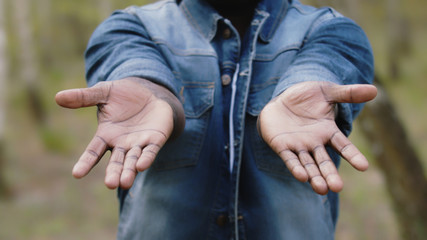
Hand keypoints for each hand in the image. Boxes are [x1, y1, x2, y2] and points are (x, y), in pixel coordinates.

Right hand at [55, 78, 183, 188]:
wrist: (151, 92)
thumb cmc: (124, 94)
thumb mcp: (103, 92)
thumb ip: (83, 97)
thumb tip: (57, 97)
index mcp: (106, 135)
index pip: (93, 152)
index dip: (85, 163)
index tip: (77, 174)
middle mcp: (121, 144)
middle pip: (116, 162)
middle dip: (113, 173)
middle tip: (111, 184)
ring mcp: (139, 143)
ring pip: (132, 160)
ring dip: (129, 171)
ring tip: (125, 183)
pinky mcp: (155, 140)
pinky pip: (150, 151)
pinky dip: (146, 159)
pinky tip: (142, 166)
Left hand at [257, 81, 376, 194]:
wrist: (280, 98)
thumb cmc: (306, 96)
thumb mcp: (327, 92)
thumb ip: (348, 94)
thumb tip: (374, 90)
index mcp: (328, 132)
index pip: (343, 146)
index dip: (353, 155)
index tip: (364, 166)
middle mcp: (315, 143)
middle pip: (324, 162)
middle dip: (330, 175)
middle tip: (337, 188)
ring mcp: (298, 146)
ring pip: (308, 165)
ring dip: (314, 177)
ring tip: (321, 189)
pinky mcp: (282, 146)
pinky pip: (289, 159)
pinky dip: (295, 167)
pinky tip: (301, 177)